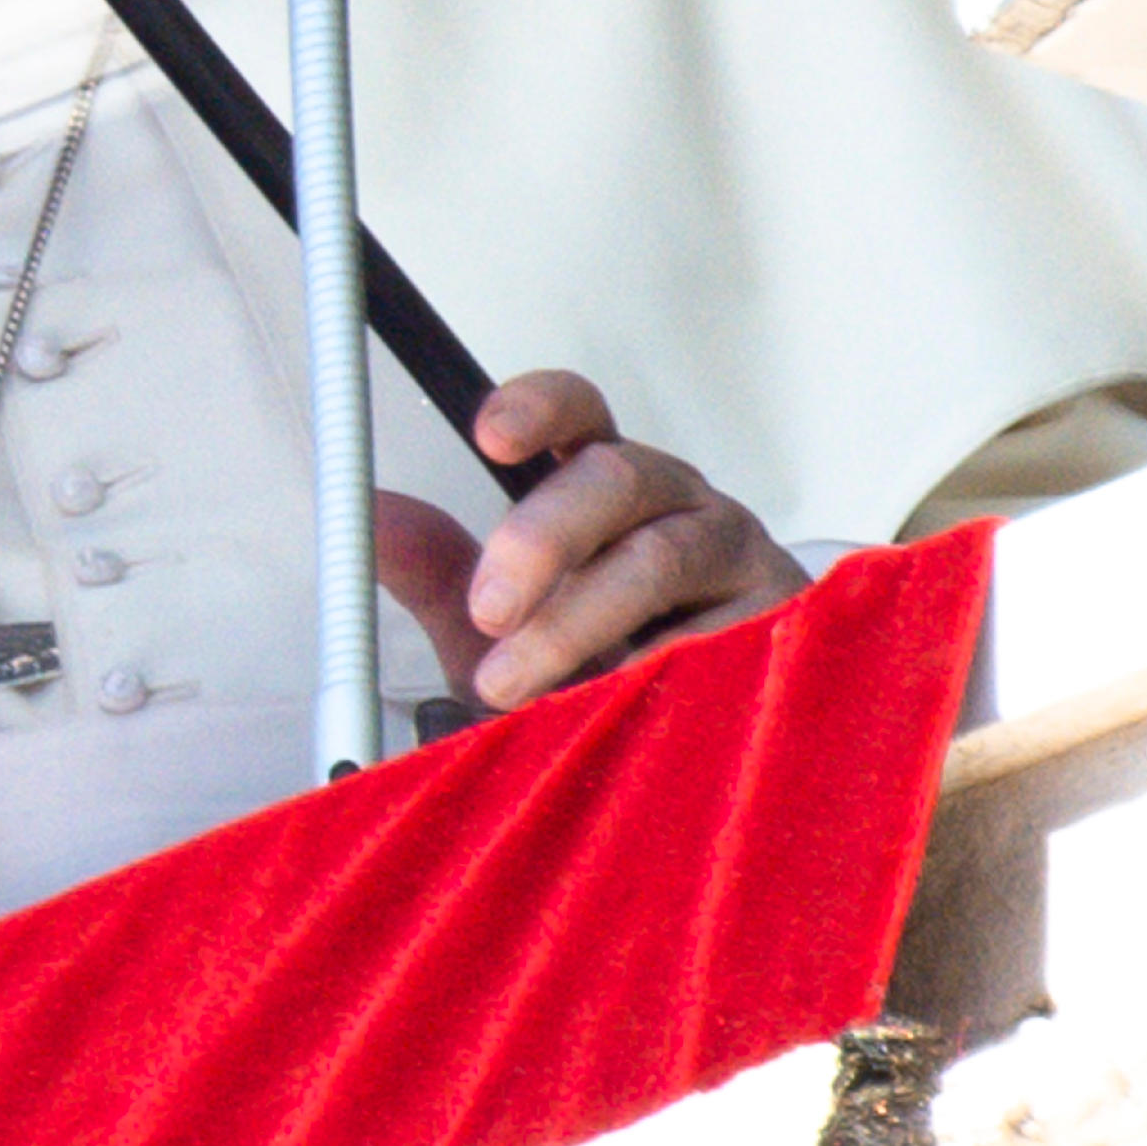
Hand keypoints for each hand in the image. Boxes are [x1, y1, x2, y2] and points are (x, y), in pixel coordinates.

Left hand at [373, 372, 806, 712]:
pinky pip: (716, 634)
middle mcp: (675, 499)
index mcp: (606, 484)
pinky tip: (614, 703)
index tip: (489, 436)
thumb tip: (369, 520)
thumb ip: (440, 570)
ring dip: (577, 624)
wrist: (702, 735)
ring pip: (659, 558)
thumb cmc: (599, 658)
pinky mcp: (777, 615)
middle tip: (486, 611)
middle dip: (541, 539)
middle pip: (615, 477)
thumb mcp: (505, 620)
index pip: (579, 415)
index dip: (538, 410)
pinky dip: (654, 671)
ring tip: (514, 685)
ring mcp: (732, 551)